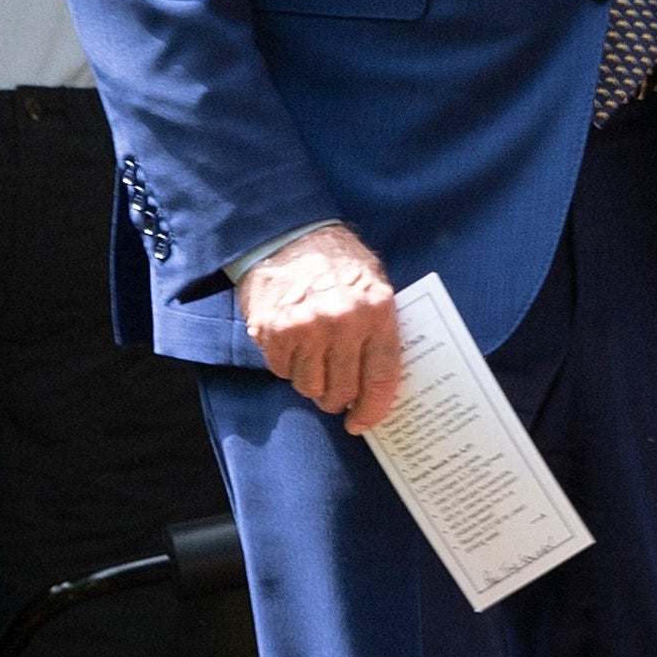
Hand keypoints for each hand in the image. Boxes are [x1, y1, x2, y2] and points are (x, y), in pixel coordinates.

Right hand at [243, 222, 400, 428]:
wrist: (286, 234)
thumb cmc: (335, 261)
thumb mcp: (374, 282)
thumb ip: (382, 328)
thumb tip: (382, 381)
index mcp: (376, 311)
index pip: (381, 378)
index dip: (373, 410)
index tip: (363, 422)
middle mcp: (342, 322)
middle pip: (342, 391)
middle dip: (339, 400)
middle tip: (336, 396)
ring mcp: (305, 328)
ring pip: (310, 387)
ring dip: (313, 384)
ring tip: (315, 365)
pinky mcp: (273, 331)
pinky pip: (282, 372)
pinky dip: (288, 367)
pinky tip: (293, 347)